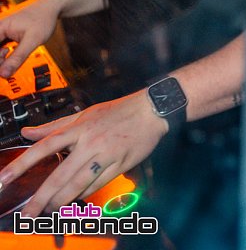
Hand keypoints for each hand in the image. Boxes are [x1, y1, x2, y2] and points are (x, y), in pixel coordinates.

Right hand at [0, 0, 60, 76]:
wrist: (52, 5)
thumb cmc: (43, 18)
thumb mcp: (33, 40)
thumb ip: (18, 58)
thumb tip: (3, 75)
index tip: (4, 69)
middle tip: (12, 62)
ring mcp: (0, 30)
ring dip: (1, 57)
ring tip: (11, 52)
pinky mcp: (4, 32)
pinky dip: (3, 53)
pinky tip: (10, 51)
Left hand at [0, 92, 166, 214]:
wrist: (152, 109)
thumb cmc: (118, 111)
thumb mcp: (84, 114)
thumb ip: (54, 125)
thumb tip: (27, 132)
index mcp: (78, 128)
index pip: (44, 146)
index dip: (21, 164)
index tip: (4, 179)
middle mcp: (90, 142)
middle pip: (60, 175)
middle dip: (41, 198)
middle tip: (27, 214)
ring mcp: (106, 154)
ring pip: (79, 184)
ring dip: (62, 201)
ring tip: (49, 211)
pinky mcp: (120, 163)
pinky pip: (98, 184)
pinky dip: (84, 194)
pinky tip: (76, 199)